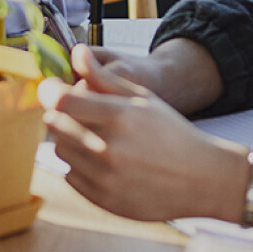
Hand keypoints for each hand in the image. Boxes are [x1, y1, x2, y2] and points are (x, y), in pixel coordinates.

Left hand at [40, 47, 251, 222]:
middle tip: (75, 112)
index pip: (62, 101)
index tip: (53, 89)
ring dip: (69, 140)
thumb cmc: (173, 134)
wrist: (201, 180)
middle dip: (60, 114)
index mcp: (120, 117)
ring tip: (93, 137)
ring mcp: (105, 177)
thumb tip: (76, 52)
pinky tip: (101, 161)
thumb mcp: (143, 98)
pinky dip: (78, 166)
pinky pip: (70, 176)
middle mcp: (109, 149)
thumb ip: (104, 77)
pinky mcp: (102, 199)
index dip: (51, 92)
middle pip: (54, 124)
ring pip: (60, 150)